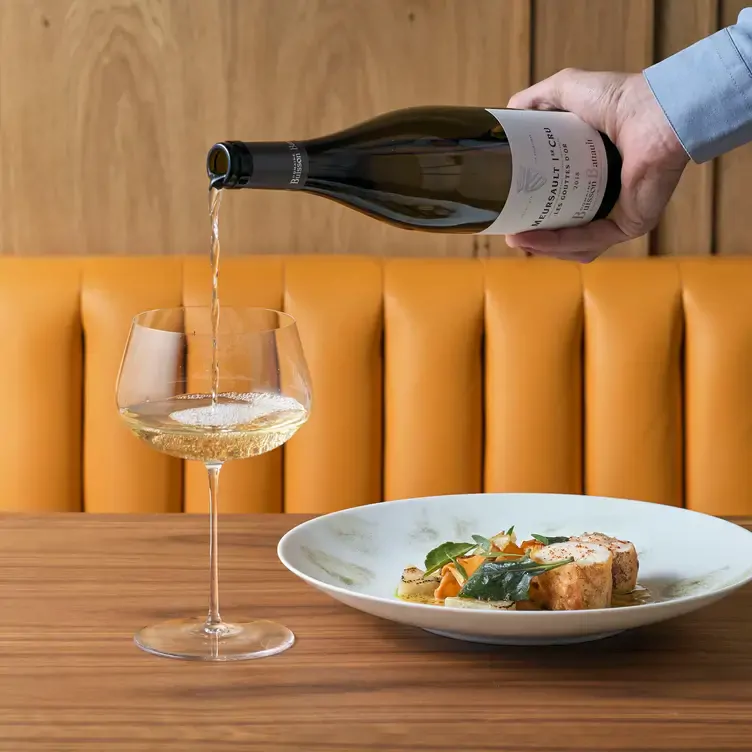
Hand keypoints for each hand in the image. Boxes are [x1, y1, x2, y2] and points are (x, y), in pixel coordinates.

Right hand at [504, 69, 689, 261]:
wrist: (656, 108)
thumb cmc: (622, 98)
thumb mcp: (567, 92)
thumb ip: (538, 99)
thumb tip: (509, 111)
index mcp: (597, 173)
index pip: (563, 203)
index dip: (536, 211)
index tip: (511, 214)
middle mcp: (611, 197)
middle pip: (567, 230)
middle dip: (537, 239)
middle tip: (510, 235)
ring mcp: (622, 214)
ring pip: (576, 244)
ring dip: (544, 247)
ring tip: (516, 240)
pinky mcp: (631, 224)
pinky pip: (590, 240)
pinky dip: (558, 243)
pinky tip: (531, 239)